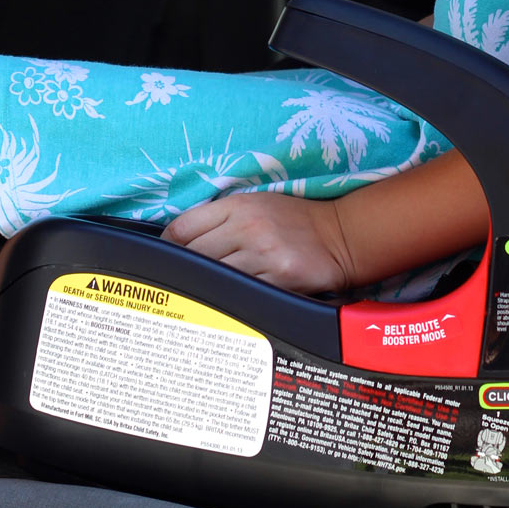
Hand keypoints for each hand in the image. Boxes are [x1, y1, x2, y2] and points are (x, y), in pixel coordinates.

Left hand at [160, 190, 352, 294]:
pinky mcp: (280, 279)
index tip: (166, 261)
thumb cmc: (296, 220)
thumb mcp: (257, 204)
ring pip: (215, 278)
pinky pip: (243, 294)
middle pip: (194, 256)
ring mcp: (264, 254)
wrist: (341, 235)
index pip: (183, 227)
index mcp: (239, 205)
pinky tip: (230, 303)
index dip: (167, 247)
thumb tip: (179, 242)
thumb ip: (220, 218)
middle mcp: (249, 227)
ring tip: (203, 297)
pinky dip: (233, 300)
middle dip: (185, 273)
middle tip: (181, 285)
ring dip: (207, 290)